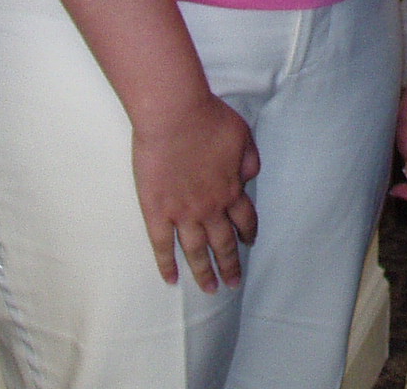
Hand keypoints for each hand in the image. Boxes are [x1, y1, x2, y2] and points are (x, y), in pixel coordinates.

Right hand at [132, 92, 260, 289]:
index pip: (244, 219)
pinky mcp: (157, 212)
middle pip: (224, 243)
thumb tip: (249, 179)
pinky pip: (163, 246)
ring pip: (196, 251)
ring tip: (209, 289)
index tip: (249, 243)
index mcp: (232, 189)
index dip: (247, 233)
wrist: (175, 117)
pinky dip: (166, 265)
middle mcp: (210, 208)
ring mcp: (183, 213)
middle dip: (230, 264)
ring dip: (204, 272)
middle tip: (233, 283)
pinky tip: (171, 280)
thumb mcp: (243, 137)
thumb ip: (249, 161)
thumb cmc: (209, 120)